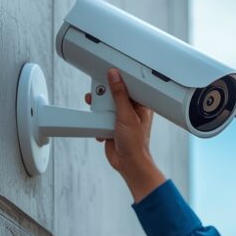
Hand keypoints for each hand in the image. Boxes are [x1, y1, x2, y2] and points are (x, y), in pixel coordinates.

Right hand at [85, 69, 165, 200]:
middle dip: (104, 94)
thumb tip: (114, 75)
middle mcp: (130, 110)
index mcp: (140, 105)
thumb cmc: (135, 144)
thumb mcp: (126, 115)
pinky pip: (100, 117)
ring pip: (105, 105)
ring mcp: (120, 118)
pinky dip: (97, 120)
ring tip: (94, 106)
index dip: (119, 78)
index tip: (109, 71)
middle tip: (97, 92)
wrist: (128, 164)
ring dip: (98, 107)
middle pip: (114, 94)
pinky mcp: (110, 126)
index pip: (130, 85)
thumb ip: (119, 94)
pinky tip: (99, 125)